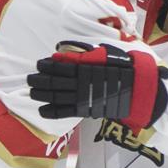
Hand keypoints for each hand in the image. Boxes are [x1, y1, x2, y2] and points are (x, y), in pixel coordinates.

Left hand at [27, 42, 167, 131]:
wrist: (138, 90)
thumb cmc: (122, 69)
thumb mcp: (103, 56)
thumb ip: (82, 56)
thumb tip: (60, 55)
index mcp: (85, 66)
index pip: (60, 65)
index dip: (47, 65)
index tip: (39, 64)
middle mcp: (82, 82)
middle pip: (55, 81)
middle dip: (40, 80)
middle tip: (30, 79)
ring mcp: (83, 97)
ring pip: (57, 96)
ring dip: (42, 94)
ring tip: (32, 92)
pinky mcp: (87, 109)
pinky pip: (66, 111)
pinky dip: (53, 111)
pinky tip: (42, 110)